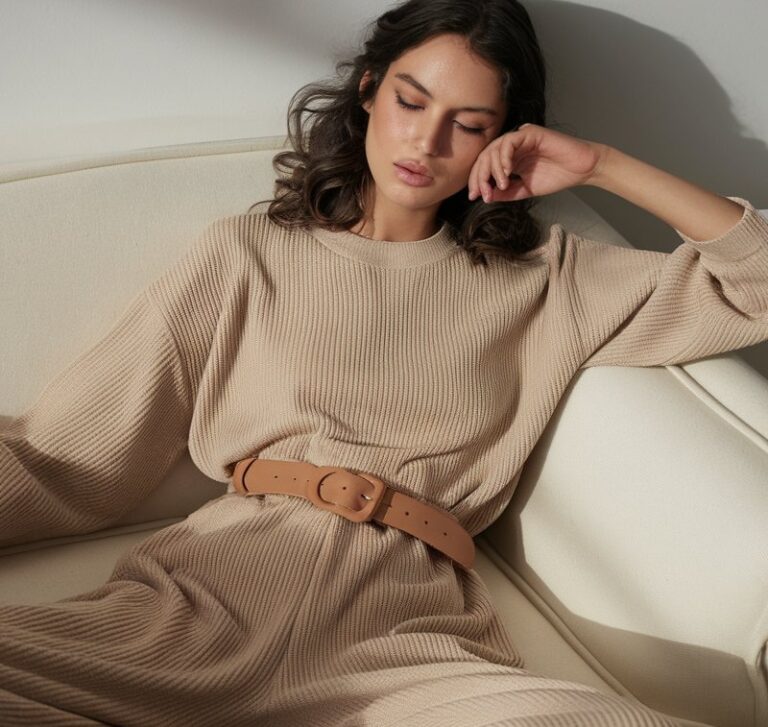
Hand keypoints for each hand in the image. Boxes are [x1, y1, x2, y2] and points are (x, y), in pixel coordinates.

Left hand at [467, 123, 607, 202]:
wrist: (580, 170)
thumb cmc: (557, 177)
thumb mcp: (525, 190)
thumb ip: (505, 192)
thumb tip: (485, 196)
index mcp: (509, 158)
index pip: (485, 167)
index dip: (477, 181)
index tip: (474, 197)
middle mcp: (512, 147)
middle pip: (485, 157)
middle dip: (480, 176)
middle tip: (482, 193)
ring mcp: (520, 138)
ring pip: (494, 149)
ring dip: (493, 169)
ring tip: (500, 185)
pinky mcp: (530, 132)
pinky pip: (509, 142)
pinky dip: (504, 157)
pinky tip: (506, 171)